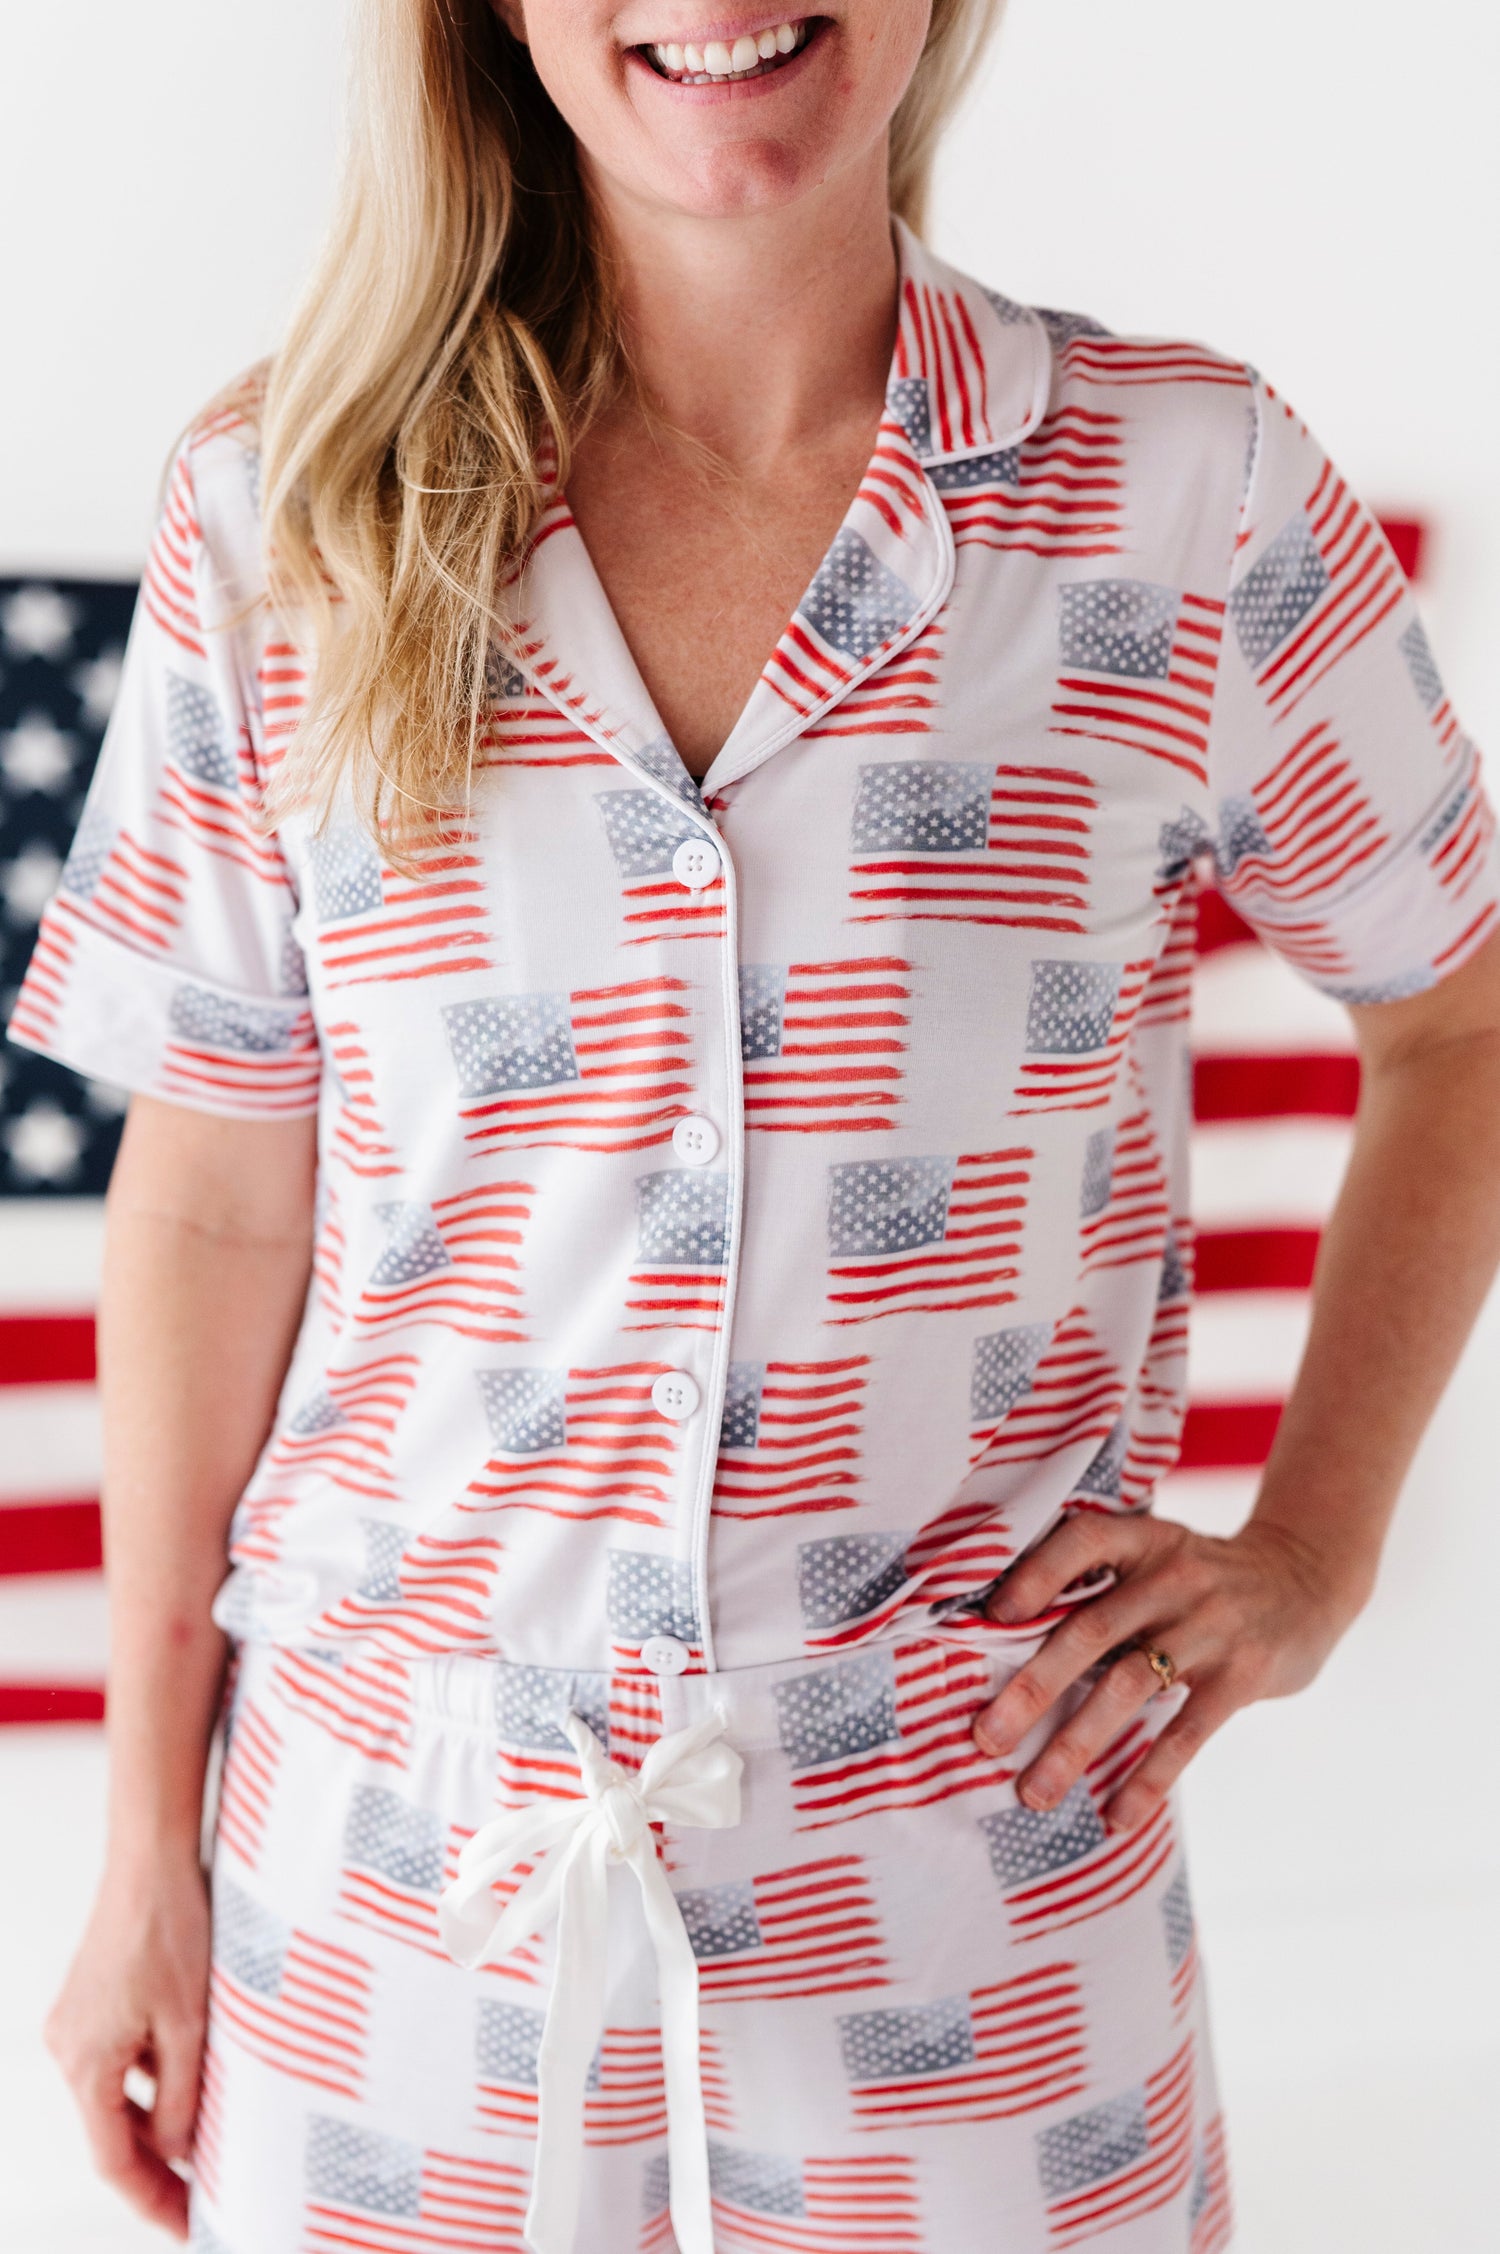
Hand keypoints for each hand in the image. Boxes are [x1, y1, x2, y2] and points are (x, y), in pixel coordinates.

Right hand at [44, 1851, 211, 2239]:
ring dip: (156, 2124)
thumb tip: (178, 2153)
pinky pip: (119, 2062)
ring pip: (117, 2097)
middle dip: (157, 2168)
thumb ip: (182, 2097)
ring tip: (206, 2151)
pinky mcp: (91, 2002)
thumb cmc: (173, 1929)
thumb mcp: (190, 2023)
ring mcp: (75, 2023)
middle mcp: (69, 2048)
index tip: (190, 2225)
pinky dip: (151, 2084)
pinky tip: (191, 2087)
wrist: (152, 1855)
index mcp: (85, 2062)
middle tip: (206, 2198)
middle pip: (112, 2131)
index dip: (153, 2199)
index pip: (115, 2159)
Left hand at [969, 1509, 1370, 1831]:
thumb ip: (1101, 1584)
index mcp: (1144, 1541)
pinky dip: (1148, 1778)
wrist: (1304, 1579)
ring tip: (1035, 1794)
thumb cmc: (1201, 1577)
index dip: (1033, 1575)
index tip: (988, 1618)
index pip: (1081, 1542)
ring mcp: (1211, 1625)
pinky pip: (1187, 1733)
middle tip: (986, 1738)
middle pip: (1090, 1632)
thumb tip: (1003, 1637)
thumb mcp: (1157, 1555)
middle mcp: (1173, 1576)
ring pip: (1129, 1688)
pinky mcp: (1243, 1675)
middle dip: (1033, 1690)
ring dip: (1076, 1745)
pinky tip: (1116, 1816)